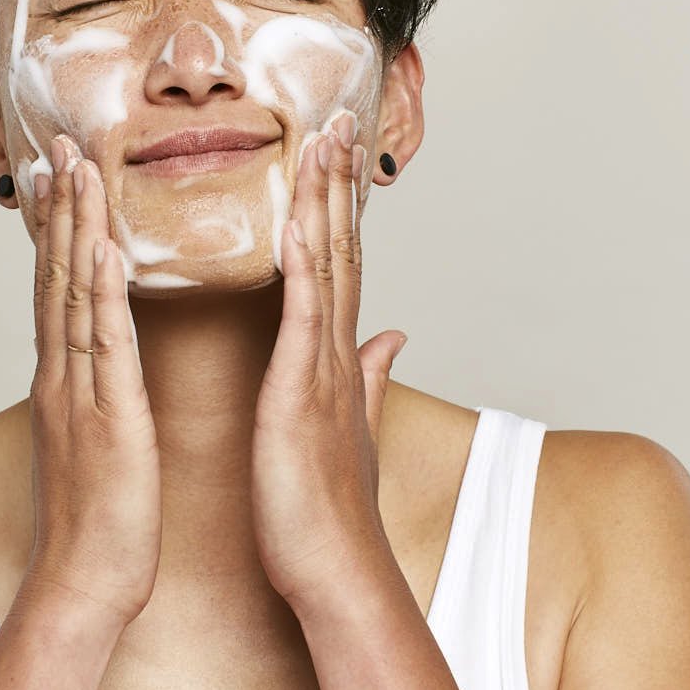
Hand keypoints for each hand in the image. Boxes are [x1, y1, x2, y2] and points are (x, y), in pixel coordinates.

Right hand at [20, 134, 162, 629]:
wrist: (86, 583)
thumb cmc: (102, 521)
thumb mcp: (104, 441)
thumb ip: (103, 393)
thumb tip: (105, 364)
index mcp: (66, 379)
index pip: (59, 287)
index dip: (60, 227)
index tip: (62, 173)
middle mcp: (63, 375)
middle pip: (56, 275)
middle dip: (61, 206)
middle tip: (61, 143)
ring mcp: (78, 393)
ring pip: (73, 294)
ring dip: (75, 227)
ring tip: (77, 167)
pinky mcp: (106, 418)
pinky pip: (103, 344)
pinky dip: (101, 292)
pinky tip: (105, 248)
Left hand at [251, 110, 409, 608]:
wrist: (335, 569)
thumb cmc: (326, 508)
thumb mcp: (348, 428)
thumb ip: (371, 375)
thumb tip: (393, 336)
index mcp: (336, 358)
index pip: (341, 265)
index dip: (338, 207)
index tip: (335, 154)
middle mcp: (337, 351)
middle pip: (341, 249)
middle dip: (338, 183)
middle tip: (335, 120)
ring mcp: (324, 367)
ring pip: (329, 267)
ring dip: (326, 203)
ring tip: (325, 143)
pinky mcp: (303, 391)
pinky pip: (304, 317)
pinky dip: (302, 267)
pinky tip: (296, 223)